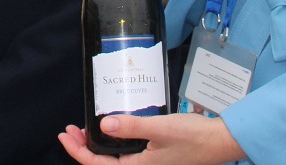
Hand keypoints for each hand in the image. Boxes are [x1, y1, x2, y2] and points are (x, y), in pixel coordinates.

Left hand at [57, 114, 244, 164]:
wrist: (219, 141)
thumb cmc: (193, 137)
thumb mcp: (160, 128)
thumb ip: (132, 126)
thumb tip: (103, 124)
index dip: (78, 151)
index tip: (65, 135)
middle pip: (102, 162)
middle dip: (83, 147)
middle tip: (70, 129)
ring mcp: (147, 162)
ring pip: (113, 157)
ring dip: (97, 143)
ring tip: (84, 128)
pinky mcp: (153, 155)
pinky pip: (126, 151)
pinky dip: (113, 140)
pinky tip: (112, 127)